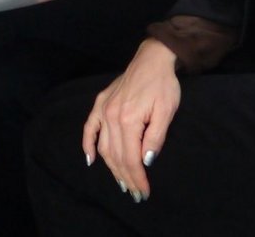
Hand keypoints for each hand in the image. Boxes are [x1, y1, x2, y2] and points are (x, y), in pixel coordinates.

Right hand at [83, 39, 180, 202]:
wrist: (152, 59)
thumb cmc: (164, 86)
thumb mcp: (166, 112)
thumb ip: (155, 137)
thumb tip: (145, 161)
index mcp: (129, 119)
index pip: (131, 157)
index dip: (137, 177)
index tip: (144, 192)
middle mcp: (111, 116)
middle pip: (116, 156)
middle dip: (126, 177)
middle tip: (135, 193)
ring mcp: (103, 109)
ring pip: (103, 146)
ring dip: (111, 167)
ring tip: (121, 182)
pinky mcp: (100, 103)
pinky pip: (89, 128)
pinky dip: (88, 145)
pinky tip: (91, 159)